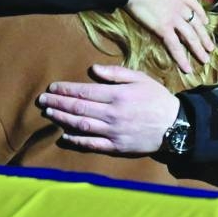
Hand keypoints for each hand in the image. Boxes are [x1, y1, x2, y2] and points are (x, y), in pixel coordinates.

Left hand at [37, 64, 178, 153]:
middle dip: (58, 102)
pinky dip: (77, 140)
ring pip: (82, 125)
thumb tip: (93, 69)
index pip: (84, 91)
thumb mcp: (140, 78)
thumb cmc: (157, 98)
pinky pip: (92, 144)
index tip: (52, 87)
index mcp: (117, 95)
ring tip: (49, 113)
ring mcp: (113, 132)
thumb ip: (116, 73)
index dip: (66, 89)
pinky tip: (64, 136)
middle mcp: (112, 113)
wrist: (176, 126)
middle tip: (42, 100)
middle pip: (79, 108)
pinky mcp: (117, 146)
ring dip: (62, 119)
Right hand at [126, 0, 213, 72]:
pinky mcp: (163, 28)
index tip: (205, 22)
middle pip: (195, 24)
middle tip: (211, 47)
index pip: (193, 5)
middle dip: (204, 36)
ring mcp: (173, 18)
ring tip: (205, 60)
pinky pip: (175, 46)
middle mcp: (178, 6)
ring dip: (198, 49)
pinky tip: (187, 68)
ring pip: (190, 37)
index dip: (200, 14)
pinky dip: (182, 58)